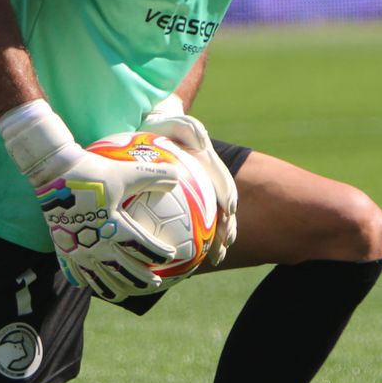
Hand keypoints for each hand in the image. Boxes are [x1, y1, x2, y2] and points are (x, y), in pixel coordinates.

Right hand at [0, 100, 178, 301]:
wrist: (55, 172)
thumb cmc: (94, 171)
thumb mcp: (126, 172)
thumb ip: (153, 175)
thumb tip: (178, 176)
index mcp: (114, 226)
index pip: (141, 247)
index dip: (158, 253)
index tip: (171, 256)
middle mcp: (96, 242)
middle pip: (123, 268)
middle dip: (141, 278)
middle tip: (156, 283)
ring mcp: (77, 248)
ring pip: (98, 276)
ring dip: (114, 287)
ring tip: (124, 293)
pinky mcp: (62, 246)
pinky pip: (73, 270)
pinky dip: (83, 279)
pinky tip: (88, 284)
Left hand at [141, 94, 237, 266]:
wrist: (152, 132)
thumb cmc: (161, 127)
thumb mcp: (172, 122)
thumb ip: (187, 127)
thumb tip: (200, 142)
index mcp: (208, 164)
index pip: (222, 182)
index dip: (227, 195)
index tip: (229, 210)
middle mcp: (208, 181)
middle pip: (223, 207)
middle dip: (228, 226)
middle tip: (225, 244)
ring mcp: (200, 194)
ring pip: (212, 220)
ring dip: (218, 239)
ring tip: (215, 258)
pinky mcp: (188, 205)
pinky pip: (194, 225)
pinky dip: (195, 242)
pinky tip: (187, 260)